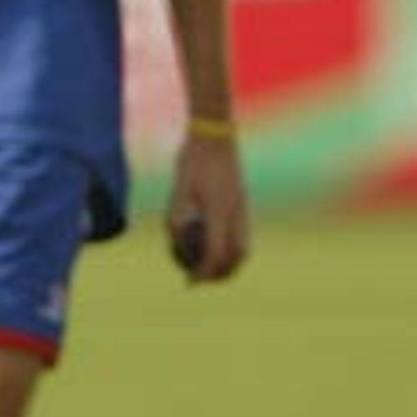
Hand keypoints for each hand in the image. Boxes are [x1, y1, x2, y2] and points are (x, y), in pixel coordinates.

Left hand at [165, 133, 249, 282]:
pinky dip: (231, 247)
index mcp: (219, 210)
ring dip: (229, 263)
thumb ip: (175, 215)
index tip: (189, 281)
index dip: (203, 271)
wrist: (216, 135)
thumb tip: (172, 242)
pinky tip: (213, 245)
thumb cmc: (192, 159)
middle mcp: (236, 212)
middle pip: (237, 256)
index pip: (216, 253)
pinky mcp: (243, 203)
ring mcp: (243, 207)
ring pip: (244, 247)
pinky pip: (242, 234)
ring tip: (207, 268)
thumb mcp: (178, 187)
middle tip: (198, 279)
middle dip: (220, 273)